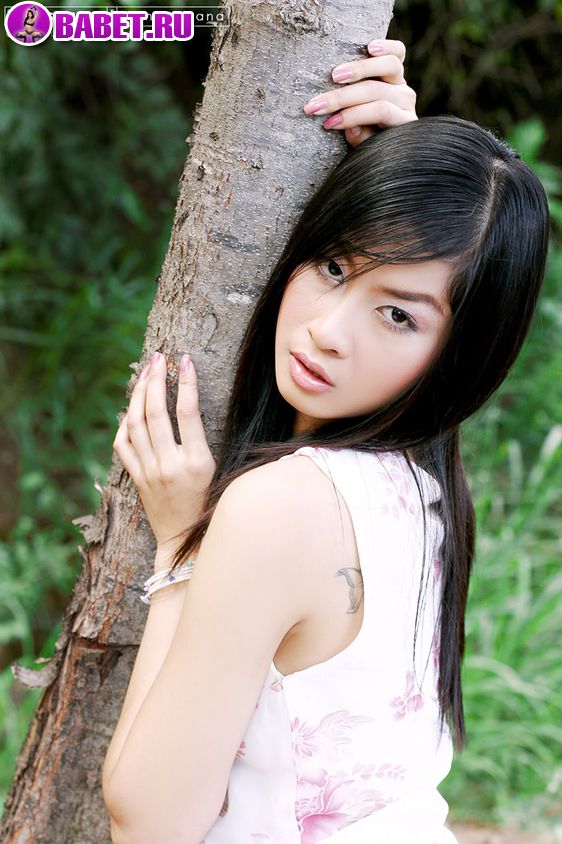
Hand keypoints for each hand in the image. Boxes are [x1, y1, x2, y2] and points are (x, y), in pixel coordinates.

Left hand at [113, 352, 215, 550]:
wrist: (183, 541)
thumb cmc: (209, 505)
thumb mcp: (218, 472)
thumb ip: (204, 441)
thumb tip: (191, 403)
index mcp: (197, 462)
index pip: (188, 412)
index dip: (186, 382)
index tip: (185, 360)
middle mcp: (169, 465)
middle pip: (156, 412)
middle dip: (156, 379)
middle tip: (159, 357)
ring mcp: (149, 472)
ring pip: (135, 423)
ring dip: (139, 394)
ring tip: (146, 372)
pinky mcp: (136, 478)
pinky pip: (122, 443)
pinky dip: (124, 422)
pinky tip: (131, 407)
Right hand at [303, 38, 416, 147]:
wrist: (384, 130)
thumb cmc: (370, 140)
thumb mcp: (367, 147)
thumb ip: (362, 139)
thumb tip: (351, 128)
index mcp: (402, 121)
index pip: (379, 112)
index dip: (353, 116)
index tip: (328, 123)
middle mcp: (405, 99)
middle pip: (376, 90)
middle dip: (342, 98)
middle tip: (317, 104)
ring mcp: (402, 81)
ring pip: (389, 66)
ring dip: (359, 69)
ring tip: (334, 75)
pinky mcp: (397, 67)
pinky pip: (397, 51)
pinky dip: (386, 47)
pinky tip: (369, 47)